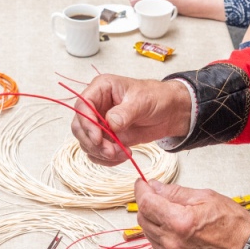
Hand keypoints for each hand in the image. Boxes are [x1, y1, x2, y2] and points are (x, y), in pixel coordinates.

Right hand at [70, 74, 192, 165]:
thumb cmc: (156, 97)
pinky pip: (97, 152)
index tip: (97, 138)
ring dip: (101, 153)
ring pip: (87, 142)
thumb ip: (125, 113)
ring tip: (122, 153)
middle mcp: (96, 106)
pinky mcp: (107, 138)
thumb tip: (110, 123)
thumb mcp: (142, 101)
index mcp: (101, 89)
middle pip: (80, 127)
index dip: (86, 123)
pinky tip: (123, 155)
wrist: (169, 112)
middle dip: (93, 142)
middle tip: (110, 151)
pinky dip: (107, 159)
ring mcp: (100, 123)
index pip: (82, 106)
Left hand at [133, 179, 249, 248]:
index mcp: (180, 222)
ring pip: (146, 230)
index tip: (141, 182)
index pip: (147, 203)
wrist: (244, 248)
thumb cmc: (230, 222)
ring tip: (166, 208)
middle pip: (143, 217)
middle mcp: (172, 241)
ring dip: (151, 217)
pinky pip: (155, 242)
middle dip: (146, 202)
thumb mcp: (204, 196)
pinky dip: (157, 230)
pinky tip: (169, 223)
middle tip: (155, 192)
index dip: (141, 190)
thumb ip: (175, 192)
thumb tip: (154, 186)